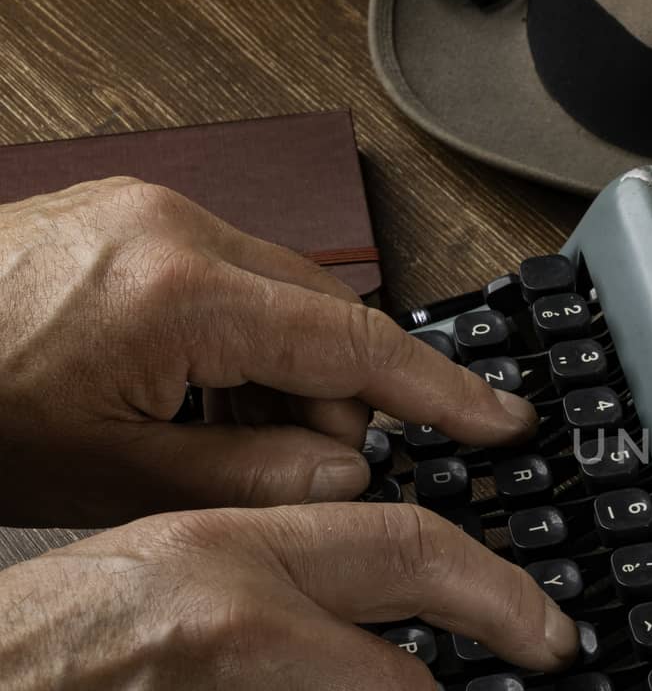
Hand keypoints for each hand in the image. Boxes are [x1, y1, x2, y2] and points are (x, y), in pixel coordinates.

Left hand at [0, 177, 539, 526]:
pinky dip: (233, 347)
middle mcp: (178, 231)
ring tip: (201, 438)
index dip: (441, 392)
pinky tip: (179, 397)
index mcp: (181, 292)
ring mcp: (152, 214)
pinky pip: (230, 282)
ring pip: (280, 305)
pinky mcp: (132, 219)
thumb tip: (349, 472)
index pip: (356, 341)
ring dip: (276, 378)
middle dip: (330, 404)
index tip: (502, 421)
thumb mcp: (111, 476)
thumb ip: (253, 474)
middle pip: (323, 322)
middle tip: (293, 474)